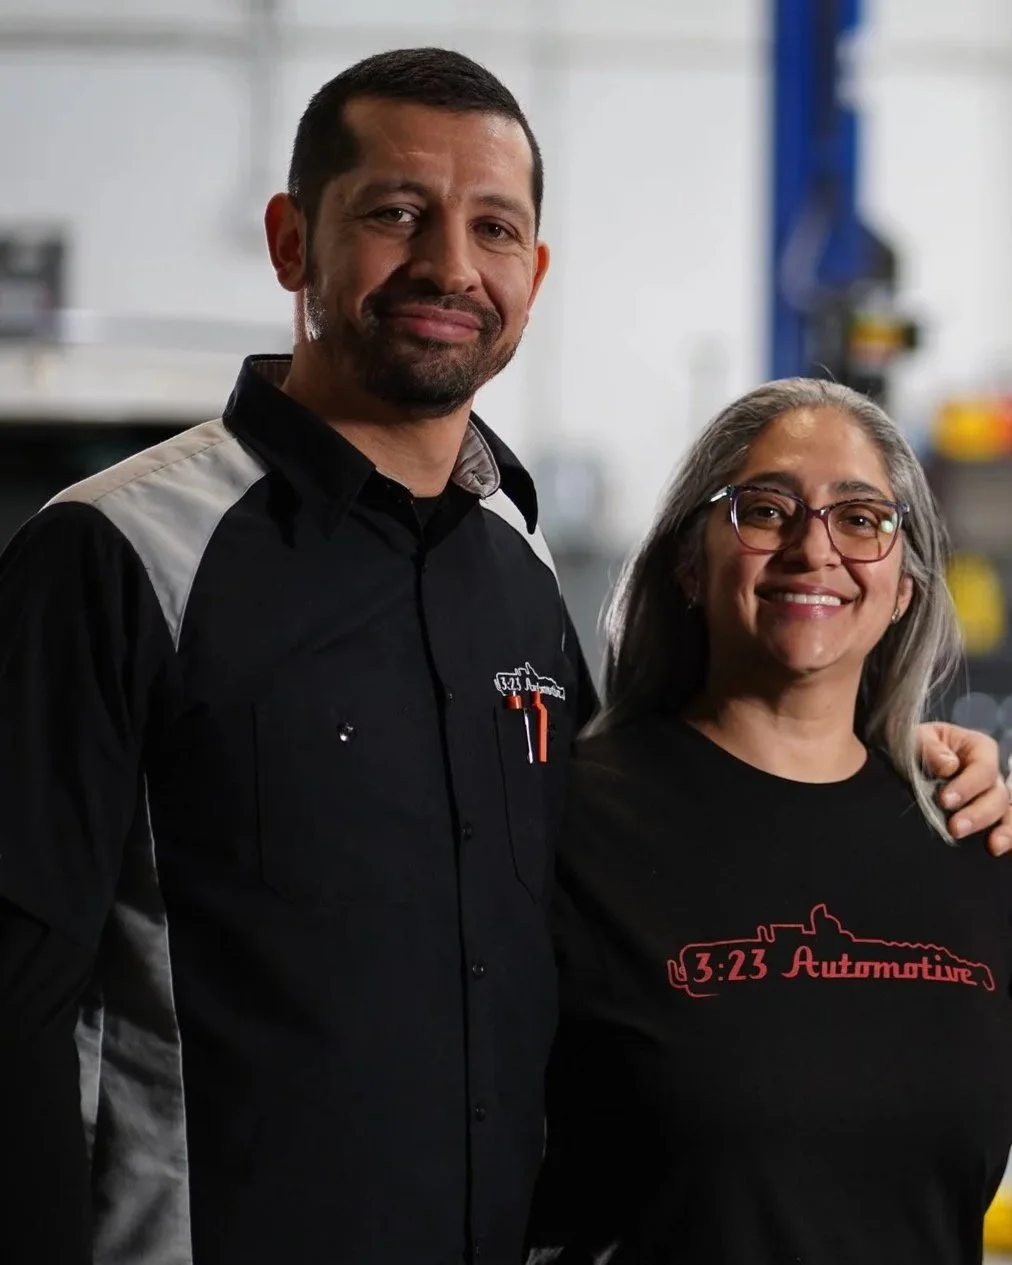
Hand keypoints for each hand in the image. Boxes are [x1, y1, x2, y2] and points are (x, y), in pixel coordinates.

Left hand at [916, 722, 1011, 854]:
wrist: (909, 759)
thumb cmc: (917, 745)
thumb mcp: (917, 738)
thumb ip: (930, 749)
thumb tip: (948, 766)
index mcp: (979, 748)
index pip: (983, 768)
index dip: (967, 786)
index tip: (945, 801)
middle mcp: (990, 773)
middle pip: (997, 795)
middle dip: (978, 814)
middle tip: (956, 828)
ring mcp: (990, 796)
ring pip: (1006, 813)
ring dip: (1002, 831)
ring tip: (992, 847)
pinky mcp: (986, 816)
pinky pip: (1005, 826)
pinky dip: (1009, 839)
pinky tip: (1000, 850)